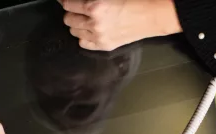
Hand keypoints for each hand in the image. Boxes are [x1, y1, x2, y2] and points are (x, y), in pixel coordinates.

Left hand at [60, 0, 181, 50]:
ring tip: (83, 19)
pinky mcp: (104, 46)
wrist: (150, 15)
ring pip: (74, 32)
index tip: (64, 1)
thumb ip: (92, 0)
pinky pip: (83, 43)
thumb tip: (79, 2)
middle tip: (76, 9)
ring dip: (76, 24)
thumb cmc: (134, 0)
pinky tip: (88, 30)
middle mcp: (94, 24)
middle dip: (70, 12)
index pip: (69, 4)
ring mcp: (98, 37)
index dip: (65, 1)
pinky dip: (83, 36)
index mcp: (95, 7)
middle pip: (68, 19)